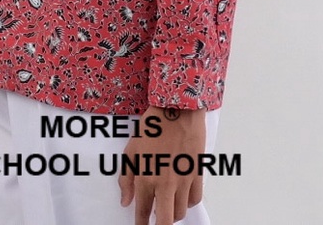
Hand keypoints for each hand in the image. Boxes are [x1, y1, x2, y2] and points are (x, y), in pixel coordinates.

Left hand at [118, 105, 205, 224]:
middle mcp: (165, 184)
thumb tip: (125, 201)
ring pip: (180, 212)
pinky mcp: (197, 173)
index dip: (141, 223)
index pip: (143, 211)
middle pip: (165, 221)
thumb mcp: (131, 149)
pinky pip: (195, 199)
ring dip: (172, 213)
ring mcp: (183, 180)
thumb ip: (126, 178)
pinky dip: (188, 202)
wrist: (177, 109)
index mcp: (146, 178)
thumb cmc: (152, 126)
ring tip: (167, 206)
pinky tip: (182, 196)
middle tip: (155, 223)